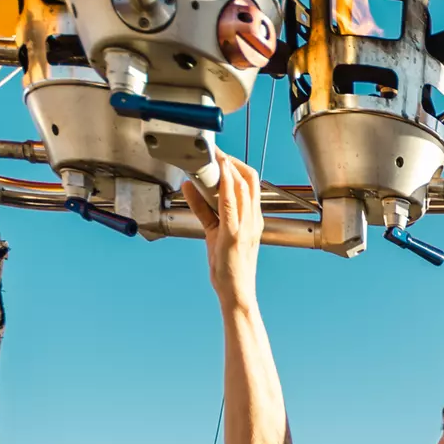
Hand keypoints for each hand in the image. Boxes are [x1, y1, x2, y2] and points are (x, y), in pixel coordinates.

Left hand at [182, 153, 262, 308]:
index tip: (219, 154)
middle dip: (232, 160)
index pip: (249, 183)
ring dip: (228, 167)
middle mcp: (253, 220)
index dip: (235, 164)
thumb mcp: (214, 232)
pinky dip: (226, 186)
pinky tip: (218, 174)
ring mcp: (246, 227)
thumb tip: (190, 187)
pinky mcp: (234, 235)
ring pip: (243, 186)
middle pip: (250, 178)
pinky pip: (231, 205)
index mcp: (252, 219)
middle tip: (214, 151)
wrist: (236, 293)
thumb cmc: (228, 268)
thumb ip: (202, 208)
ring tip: (214, 156)